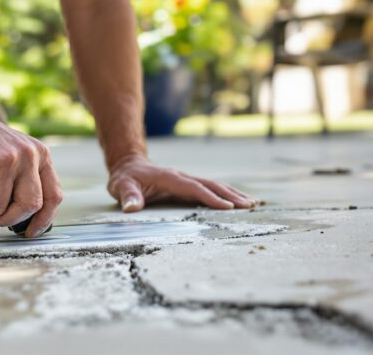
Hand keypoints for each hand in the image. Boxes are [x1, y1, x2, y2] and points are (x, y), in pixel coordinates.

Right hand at [0, 109, 61, 236]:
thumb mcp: (14, 151)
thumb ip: (26, 177)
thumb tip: (29, 216)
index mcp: (39, 154)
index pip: (52, 195)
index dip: (43, 220)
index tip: (32, 232)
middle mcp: (25, 156)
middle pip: (29, 206)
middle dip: (9, 219)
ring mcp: (3, 161)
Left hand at [107, 155, 257, 211]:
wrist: (128, 165)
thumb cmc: (124, 178)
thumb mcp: (120, 186)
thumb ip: (127, 196)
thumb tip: (131, 208)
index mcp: (169, 178)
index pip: (194, 189)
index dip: (211, 198)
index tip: (228, 207)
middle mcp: (181, 177)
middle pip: (210, 185)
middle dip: (231, 195)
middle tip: (250, 205)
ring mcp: (185, 180)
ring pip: (213, 185)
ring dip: (232, 194)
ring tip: (252, 203)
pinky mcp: (187, 185)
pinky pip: (209, 189)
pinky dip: (225, 194)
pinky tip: (236, 201)